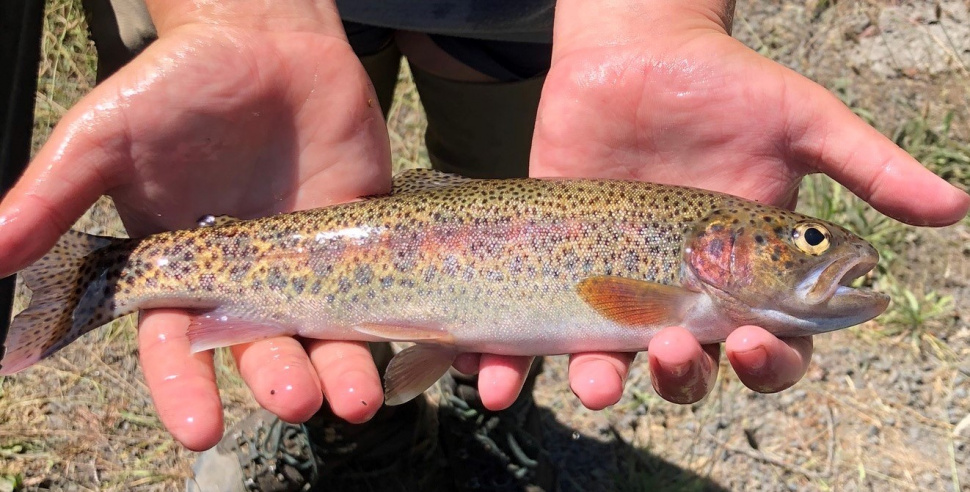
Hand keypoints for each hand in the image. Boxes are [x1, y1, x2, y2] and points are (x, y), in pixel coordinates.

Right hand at [0, 2, 397, 449]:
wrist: (265, 39)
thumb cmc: (176, 85)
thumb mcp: (105, 135)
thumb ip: (52, 196)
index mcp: (181, 269)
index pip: (175, 346)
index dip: (183, 389)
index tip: (200, 429)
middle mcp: (245, 278)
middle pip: (258, 349)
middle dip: (276, 380)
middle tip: (296, 400)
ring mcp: (306, 259)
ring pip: (322, 331)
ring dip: (338, 370)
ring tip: (354, 399)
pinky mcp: (360, 234)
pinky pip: (377, 284)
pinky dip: (387, 316)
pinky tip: (402, 339)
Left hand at [529, 0, 969, 405]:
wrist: (634, 52)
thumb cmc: (724, 86)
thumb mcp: (800, 121)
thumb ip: (866, 166)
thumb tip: (954, 206)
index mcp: (744, 275)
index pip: (765, 347)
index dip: (766, 362)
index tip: (753, 344)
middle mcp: (680, 293)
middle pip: (687, 369)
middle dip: (682, 377)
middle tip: (673, 351)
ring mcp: (613, 286)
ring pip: (609, 362)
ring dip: (598, 383)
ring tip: (590, 385)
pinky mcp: (554, 267)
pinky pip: (530, 328)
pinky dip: (506, 362)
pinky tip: (487, 377)